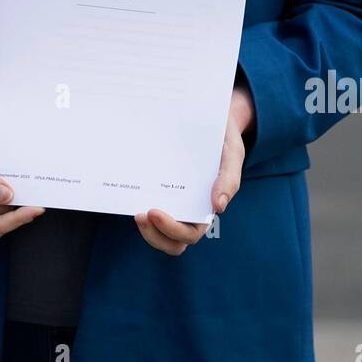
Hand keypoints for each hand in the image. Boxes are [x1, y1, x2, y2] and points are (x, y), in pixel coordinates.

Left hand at [134, 81, 255, 254]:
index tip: (154, 212)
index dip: (171, 229)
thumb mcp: (231, 154)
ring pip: (159, 232)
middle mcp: (190, 210)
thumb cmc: (224, 141)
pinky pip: (149, 206)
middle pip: (172, 241)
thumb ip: (229, 178)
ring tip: (136, 210)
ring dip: (147, 229)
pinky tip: (130, 191)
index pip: (190, 233)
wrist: (214, 120)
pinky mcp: (161, 189)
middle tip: (140, 215)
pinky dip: (140, 205)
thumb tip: (219, 206)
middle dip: (155, 234)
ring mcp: (174, 201)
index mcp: (207, 207)